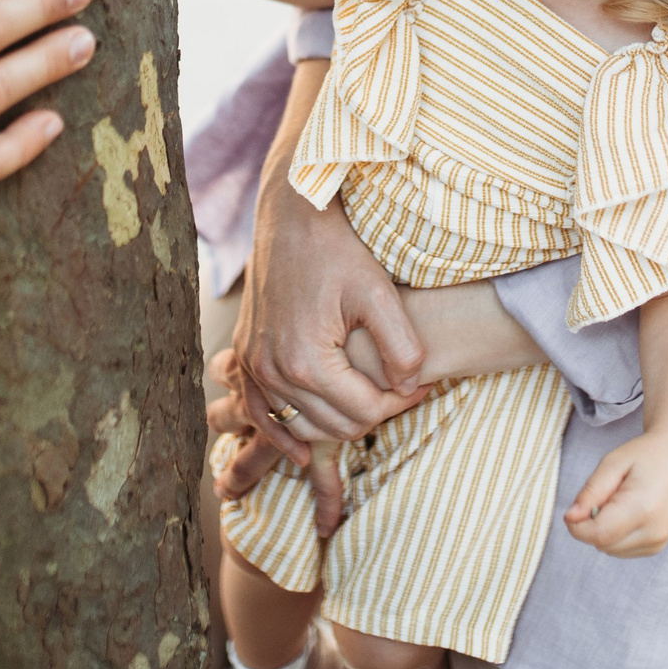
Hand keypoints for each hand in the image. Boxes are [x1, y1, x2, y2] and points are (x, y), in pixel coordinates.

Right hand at [234, 191, 425, 448]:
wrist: (292, 216)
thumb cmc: (337, 249)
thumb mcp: (380, 294)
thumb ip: (402, 348)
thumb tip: (411, 387)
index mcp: (307, 361)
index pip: (366, 411)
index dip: (402, 401)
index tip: (423, 382)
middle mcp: (273, 372)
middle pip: (336, 425)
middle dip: (375, 411)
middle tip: (403, 388)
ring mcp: (253, 367)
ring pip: (303, 425)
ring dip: (338, 422)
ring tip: (370, 399)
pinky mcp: (244, 358)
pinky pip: (261, 414)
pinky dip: (283, 434)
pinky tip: (303, 452)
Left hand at [563, 431, 667, 557]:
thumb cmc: (644, 456)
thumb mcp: (611, 463)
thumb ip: (590, 492)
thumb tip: (570, 518)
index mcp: (643, 508)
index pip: (598, 534)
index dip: (577, 526)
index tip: (573, 509)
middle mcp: (654, 530)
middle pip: (602, 544)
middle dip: (590, 525)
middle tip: (603, 497)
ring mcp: (659, 541)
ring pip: (610, 550)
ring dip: (603, 531)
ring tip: (617, 502)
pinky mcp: (658, 546)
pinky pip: (621, 549)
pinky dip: (615, 535)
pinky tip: (626, 513)